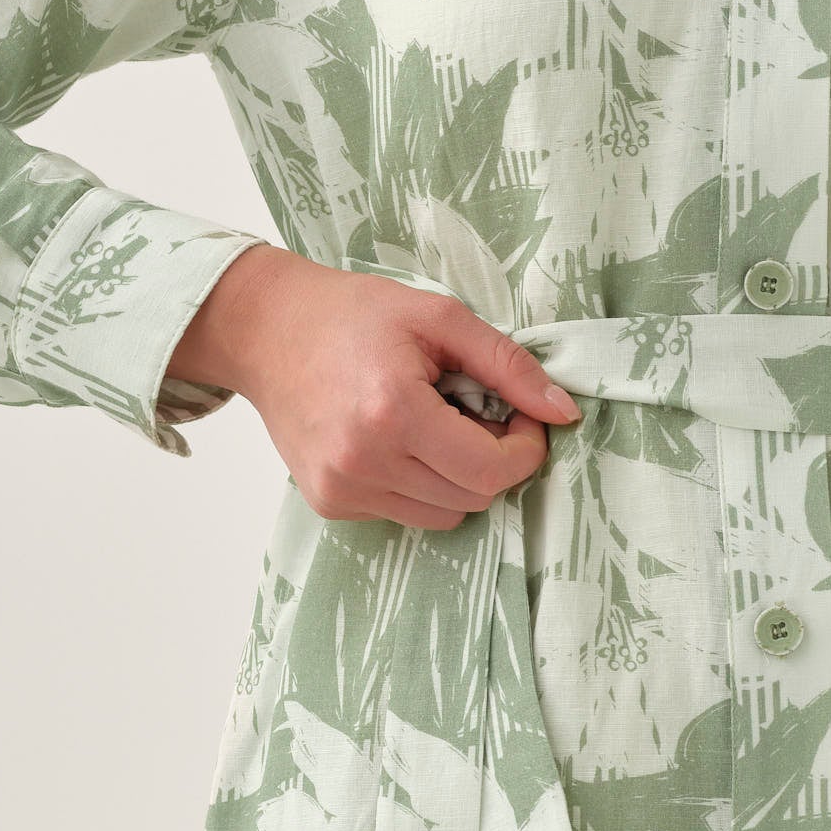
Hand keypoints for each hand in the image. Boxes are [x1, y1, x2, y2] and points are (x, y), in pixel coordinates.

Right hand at [168, 246, 583, 525]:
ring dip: (457, 478)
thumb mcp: (439, 318)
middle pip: (473, 497)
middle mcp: (363, 462)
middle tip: (477, 414)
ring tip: (435, 426)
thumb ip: (508, 366)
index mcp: (392, 411)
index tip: (519, 417)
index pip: (490, 471)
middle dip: (493, 461)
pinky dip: (418, 485)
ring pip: (444, 515)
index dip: (524, 449)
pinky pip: (404, 514)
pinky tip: (398, 440)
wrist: (267, 331)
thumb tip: (563, 412)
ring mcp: (342, 489)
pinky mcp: (329, 503)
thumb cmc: (353, 315)